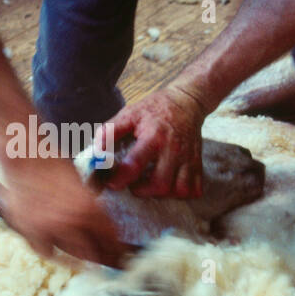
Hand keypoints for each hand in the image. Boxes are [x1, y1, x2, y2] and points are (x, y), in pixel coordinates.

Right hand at [0, 154, 129, 267]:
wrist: (23, 155)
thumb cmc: (51, 162)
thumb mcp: (81, 182)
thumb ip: (91, 206)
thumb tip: (102, 223)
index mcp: (87, 209)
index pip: (110, 240)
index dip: (118, 250)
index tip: (122, 256)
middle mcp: (68, 222)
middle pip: (93, 253)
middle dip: (104, 258)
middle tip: (110, 261)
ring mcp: (47, 229)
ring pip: (71, 254)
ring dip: (82, 259)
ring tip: (88, 260)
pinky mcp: (29, 230)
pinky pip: (45, 251)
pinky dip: (54, 254)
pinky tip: (61, 255)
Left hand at [95, 82, 207, 197]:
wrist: (187, 101)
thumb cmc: (155, 108)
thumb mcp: (130, 113)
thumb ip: (111, 131)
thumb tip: (96, 151)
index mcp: (154, 136)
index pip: (136, 164)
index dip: (120, 178)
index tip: (111, 182)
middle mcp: (174, 150)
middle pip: (160, 185)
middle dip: (142, 191)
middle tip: (133, 185)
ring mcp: (189, 158)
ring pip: (179, 191)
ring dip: (162, 194)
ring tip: (151, 185)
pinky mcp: (198, 164)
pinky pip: (194, 190)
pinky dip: (181, 194)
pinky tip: (169, 185)